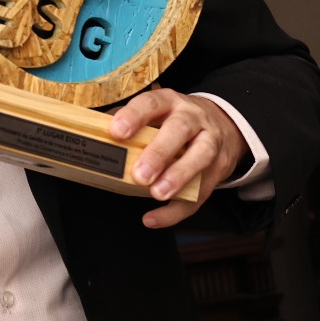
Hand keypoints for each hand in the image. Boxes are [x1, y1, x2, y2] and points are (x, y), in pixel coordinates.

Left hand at [109, 87, 247, 228]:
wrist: (225, 126)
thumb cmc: (176, 120)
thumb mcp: (157, 112)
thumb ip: (130, 124)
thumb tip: (95, 135)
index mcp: (170, 102)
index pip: (151, 103)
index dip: (134, 116)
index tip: (116, 132)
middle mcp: (193, 118)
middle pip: (179, 130)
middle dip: (159, 153)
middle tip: (139, 175)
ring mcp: (210, 142)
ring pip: (199, 157)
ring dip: (177, 177)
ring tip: (157, 193)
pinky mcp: (219, 169)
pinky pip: (201, 192)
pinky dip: (176, 209)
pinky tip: (154, 218)